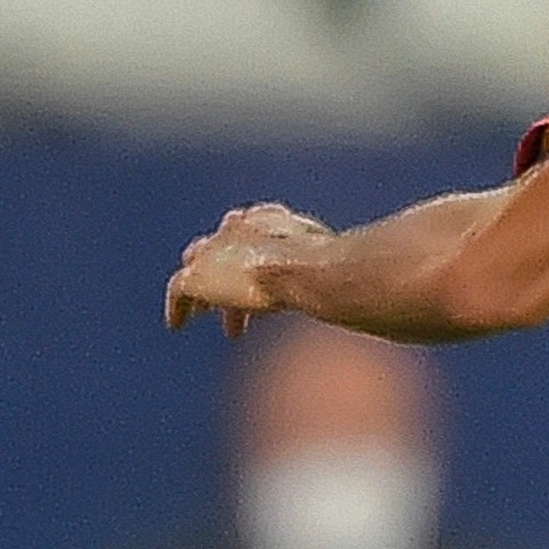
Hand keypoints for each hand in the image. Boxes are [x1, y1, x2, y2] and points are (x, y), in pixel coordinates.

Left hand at [166, 204, 332, 333]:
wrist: (300, 272)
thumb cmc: (331, 271)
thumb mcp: (340, 267)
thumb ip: (342, 267)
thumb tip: (372, 281)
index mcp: (272, 223)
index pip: (255, 227)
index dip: (255, 246)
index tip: (260, 267)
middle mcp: (239, 231)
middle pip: (222, 246)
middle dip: (221, 262)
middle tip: (223, 288)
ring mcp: (215, 253)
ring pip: (201, 271)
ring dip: (205, 292)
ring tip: (203, 312)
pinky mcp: (197, 278)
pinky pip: (179, 293)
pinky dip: (178, 309)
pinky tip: (175, 324)